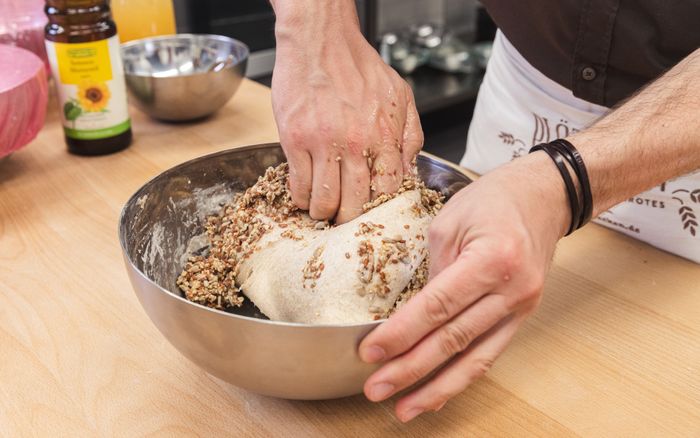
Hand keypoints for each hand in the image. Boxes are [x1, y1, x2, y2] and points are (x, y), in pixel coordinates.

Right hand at [271, 1, 421, 223]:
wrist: (321, 39)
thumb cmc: (359, 66)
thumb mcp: (400, 96)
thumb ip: (410, 136)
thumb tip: (410, 173)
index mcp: (383, 135)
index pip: (387, 191)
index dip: (379, 210)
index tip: (372, 214)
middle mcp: (355, 144)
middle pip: (355, 205)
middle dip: (350, 219)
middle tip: (344, 219)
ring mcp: (322, 144)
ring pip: (324, 201)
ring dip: (323, 212)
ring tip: (322, 209)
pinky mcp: (294, 140)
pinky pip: (298, 185)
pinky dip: (301, 197)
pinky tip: (305, 194)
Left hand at [359, 152, 569, 421]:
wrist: (543, 197)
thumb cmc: (494, 201)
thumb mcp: (451, 221)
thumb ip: (433, 269)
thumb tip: (411, 315)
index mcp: (493, 258)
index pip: (438, 305)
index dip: (402, 333)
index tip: (371, 352)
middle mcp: (512, 289)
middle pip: (454, 339)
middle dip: (411, 368)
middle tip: (376, 389)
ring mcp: (521, 307)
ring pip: (475, 358)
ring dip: (436, 388)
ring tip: (404, 409)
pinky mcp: (521, 317)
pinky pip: (489, 354)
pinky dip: (461, 378)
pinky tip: (437, 395)